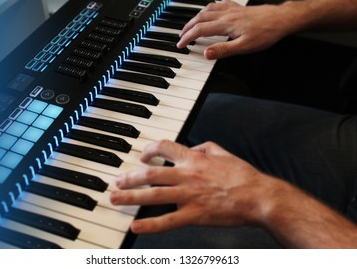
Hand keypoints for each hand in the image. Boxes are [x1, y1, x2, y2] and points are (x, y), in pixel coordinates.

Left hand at [110, 140, 270, 233]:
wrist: (257, 196)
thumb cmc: (242, 176)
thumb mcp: (222, 152)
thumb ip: (204, 147)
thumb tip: (192, 147)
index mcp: (194, 158)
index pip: (163, 147)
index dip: (148, 150)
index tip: (142, 157)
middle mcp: (187, 175)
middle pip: (150, 174)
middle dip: (130, 177)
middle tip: (117, 181)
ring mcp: (188, 195)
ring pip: (153, 195)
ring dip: (131, 196)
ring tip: (115, 198)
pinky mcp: (194, 214)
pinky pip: (167, 220)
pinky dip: (150, 224)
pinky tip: (137, 225)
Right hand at [177, 0, 291, 59]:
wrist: (281, 19)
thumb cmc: (266, 33)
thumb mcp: (244, 47)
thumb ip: (223, 50)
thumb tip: (205, 54)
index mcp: (225, 24)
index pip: (199, 30)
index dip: (187, 38)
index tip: (180, 45)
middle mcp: (226, 14)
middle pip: (200, 18)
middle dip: (188, 27)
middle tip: (181, 35)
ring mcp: (232, 10)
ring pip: (208, 9)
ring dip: (196, 17)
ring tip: (191, 24)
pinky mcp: (239, 8)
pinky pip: (219, 4)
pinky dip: (210, 7)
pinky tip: (211, 9)